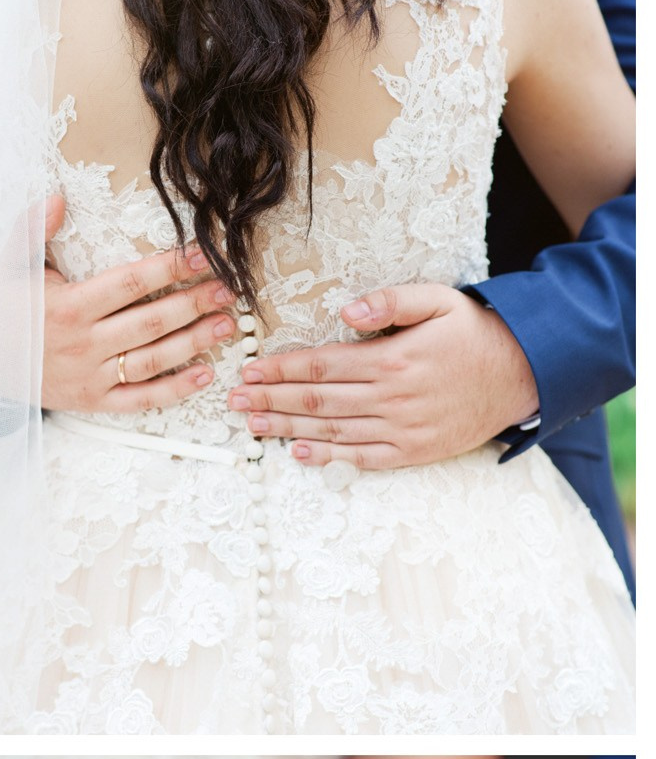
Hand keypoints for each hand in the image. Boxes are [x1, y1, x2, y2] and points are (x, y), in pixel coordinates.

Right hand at [39, 196, 239, 413]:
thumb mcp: (7, 267)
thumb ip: (30, 230)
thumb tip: (56, 197)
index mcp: (68, 308)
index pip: (130, 283)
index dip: (170, 267)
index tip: (202, 253)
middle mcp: (82, 345)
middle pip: (149, 322)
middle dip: (193, 303)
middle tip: (228, 289)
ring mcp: (89, 377)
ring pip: (150, 360)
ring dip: (192, 343)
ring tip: (225, 325)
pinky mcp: (91, 401)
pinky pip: (137, 400)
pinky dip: (171, 391)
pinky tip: (202, 375)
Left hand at [229, 281, 542, 468]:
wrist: (526, 372)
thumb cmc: (476, 331)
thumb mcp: (440, 300)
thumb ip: (392, 300)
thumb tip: (347, 312)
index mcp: (393, 359)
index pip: (321, 366)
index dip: (280, 371)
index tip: (248, 371)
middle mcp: (391, 398)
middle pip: (316, 402)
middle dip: (269, 401)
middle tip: (233, 402)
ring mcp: (400, 429)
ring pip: (330, 431)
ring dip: (285, 430)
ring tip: (250, 425)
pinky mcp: (411, 452)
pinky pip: (359, 458)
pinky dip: (325, 457)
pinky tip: (296, 453)